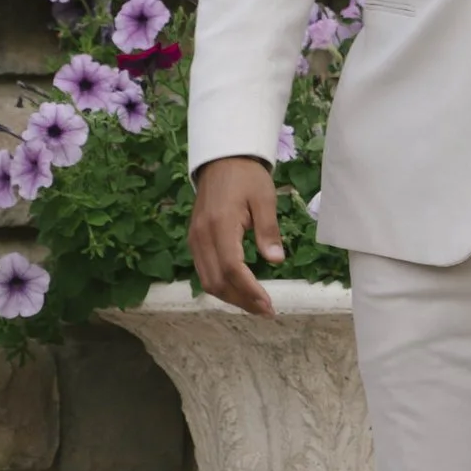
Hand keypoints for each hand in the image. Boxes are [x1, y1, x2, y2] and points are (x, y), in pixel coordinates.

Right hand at [188, 155, 284, 314]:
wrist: (221, 159)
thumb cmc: (246, 176)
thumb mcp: (264, 198)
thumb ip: (268, 230)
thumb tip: (275, 260)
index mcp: (220, 224)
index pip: (233, 268)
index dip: (250, 290)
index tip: (269, 304)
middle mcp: (202, 236)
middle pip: (217, 281)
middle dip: (242, 300)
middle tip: (266, 311)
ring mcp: (194, 239)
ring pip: (208, 281)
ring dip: (231, 297)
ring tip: (255, 305)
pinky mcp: (194, 240)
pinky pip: (204, 272)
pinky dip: (221, 286)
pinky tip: (239, 290)